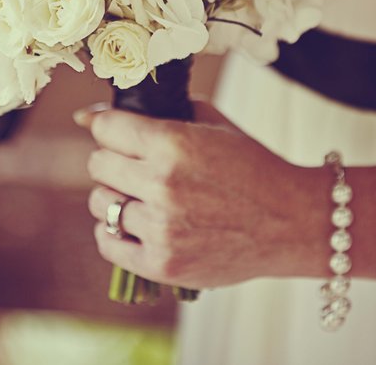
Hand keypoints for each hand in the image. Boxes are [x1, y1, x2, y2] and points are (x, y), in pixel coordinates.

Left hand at [75, 101, 327, 288]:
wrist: (290, 221)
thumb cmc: (249, 165)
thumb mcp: (211, 123)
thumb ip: (156, 111)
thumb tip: (86, 115)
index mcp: (173, 142)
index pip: (105, 128)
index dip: (110, 128)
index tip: (119, 134)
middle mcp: (163, 184)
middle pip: (97, 164)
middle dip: (113, 160)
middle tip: (136, 166)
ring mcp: (162, 228)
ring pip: (99, 203)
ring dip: (115, 196)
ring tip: (142, 196)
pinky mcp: (163, 265)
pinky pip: (108, 243)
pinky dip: (114, 232)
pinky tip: (136, 223)